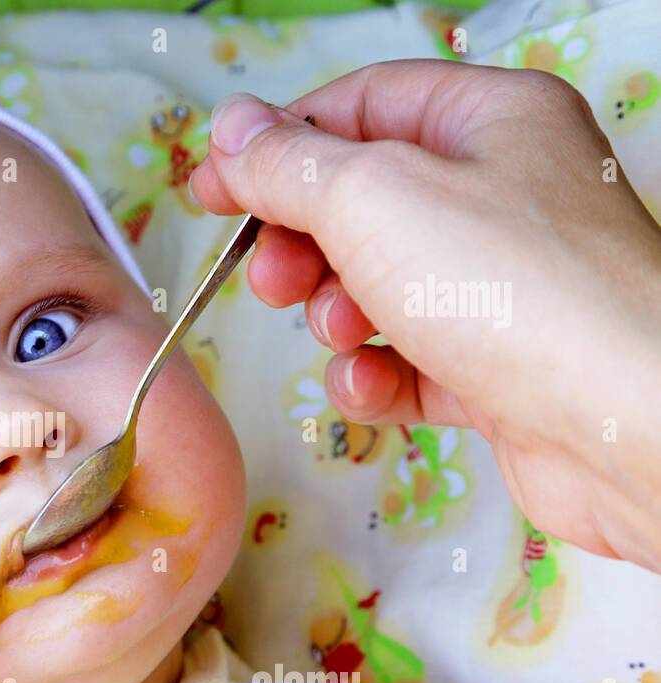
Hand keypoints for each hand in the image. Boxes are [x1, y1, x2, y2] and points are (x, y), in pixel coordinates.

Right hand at [189, 58, 660, 574]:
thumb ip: (290, 164)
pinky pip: (410, 361)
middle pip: (363, 203)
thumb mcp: (373, 199)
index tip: (213, 189)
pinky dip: (377, 375)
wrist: (625, 426)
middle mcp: (503, 196)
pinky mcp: (499, 369)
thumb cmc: (513, 290)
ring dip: (338, 314)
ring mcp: (503, 287)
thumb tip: (232, 129)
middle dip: (303, 244)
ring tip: (343, 332)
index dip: (276, 145)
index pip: (361, 106)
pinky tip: (373, 386)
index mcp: (489, 122)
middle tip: (271, 277)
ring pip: (379, 288)